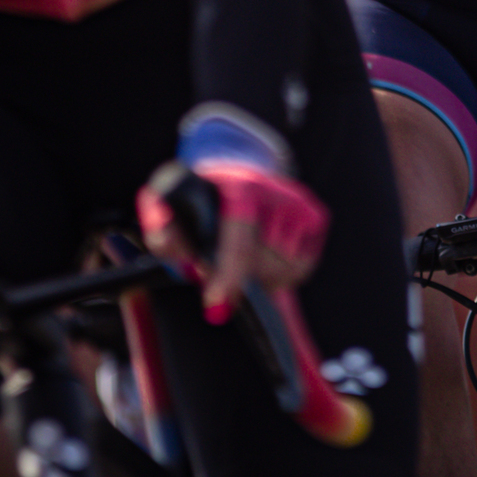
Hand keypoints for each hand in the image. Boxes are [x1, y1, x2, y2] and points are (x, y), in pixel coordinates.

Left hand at [138, 159, 328, 321]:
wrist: (236, 171)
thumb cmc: (198, 196)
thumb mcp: (168, 203)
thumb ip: (160, 225)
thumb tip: (170, 245)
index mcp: (238, 187)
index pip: (240, 239)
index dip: (229, 276)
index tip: (217, 305)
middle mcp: (273, 190)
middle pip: (262, 265)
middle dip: (238, 280)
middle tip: (219, 274)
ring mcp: (298, 202)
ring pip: (284, 272)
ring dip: (260, 279)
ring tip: (241, 260)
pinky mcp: (315, 215)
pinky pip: (301, 269)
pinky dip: (282, 275)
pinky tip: (263, 255)